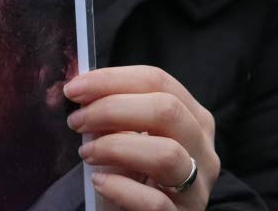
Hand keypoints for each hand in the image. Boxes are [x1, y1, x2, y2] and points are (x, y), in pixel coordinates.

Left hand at [64, 66, 219, 209]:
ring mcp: (198, 186)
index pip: (158, 81)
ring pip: (167, 154)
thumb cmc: (134, 173)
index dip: (112, 79)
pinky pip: (155, 202)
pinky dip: (121, 187)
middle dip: (111, 108)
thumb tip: (79, 89)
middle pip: (166, 109)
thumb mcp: (129, 136)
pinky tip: (100, 181)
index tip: (74, 88)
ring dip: (116, 146)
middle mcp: (203, 148)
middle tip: (77, 120)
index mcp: (192, 117)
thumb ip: (113, 112)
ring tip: (87, 152)